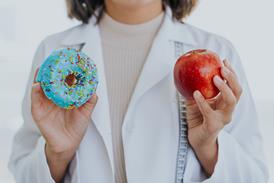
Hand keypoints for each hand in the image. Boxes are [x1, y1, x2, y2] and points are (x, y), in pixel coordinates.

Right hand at [31, 68, 97, 181]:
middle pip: (51, 81)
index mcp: (64, 96)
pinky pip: (35, 100)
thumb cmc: (76, 127)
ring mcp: (45, 104)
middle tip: (54, 60)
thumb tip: (94, 89)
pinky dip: (35, 92)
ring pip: (41, 87)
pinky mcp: (38, 112)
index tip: (68, 60)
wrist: (68, 144)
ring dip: (41, 77)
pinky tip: (38, 85)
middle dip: (51, 70)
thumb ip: (90, 100)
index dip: (65, 70)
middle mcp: (54, 97)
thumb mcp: (85, 112)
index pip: (63, 80)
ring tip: (43, 68)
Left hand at [185, 60, 241, 175]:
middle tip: (222, 67)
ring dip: (224, 88)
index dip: (231, 73)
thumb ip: (195, 89)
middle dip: (232, 78)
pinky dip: (202, 101)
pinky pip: (209, 112)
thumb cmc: (197, 119)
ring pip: (231, 101)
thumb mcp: (196, 101)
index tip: (223, 60)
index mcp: (225, 102)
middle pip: (237, 91)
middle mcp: (227, 110)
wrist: (197, 140)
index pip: (234, 85)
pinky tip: (196, 93)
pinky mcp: (213, 126)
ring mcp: (222, 118)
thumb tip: (185, 72)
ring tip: (214, 77)